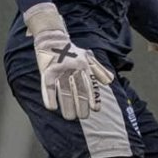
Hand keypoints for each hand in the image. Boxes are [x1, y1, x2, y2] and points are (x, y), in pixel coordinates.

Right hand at [24, 3, 114, 120]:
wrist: (53, 40)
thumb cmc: (73, 51)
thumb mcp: (88, 58)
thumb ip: (99, 70)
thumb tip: (110, 81)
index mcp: (84, 66)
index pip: (90, 84)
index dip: (93, 97)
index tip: (96, 109)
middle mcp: (73, 69)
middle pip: (78, 90)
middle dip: (81, 104)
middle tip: (83, 117)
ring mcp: (60, 71)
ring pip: (64, 91)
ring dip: (67, 105)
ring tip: (70, 117)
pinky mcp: (47, 72)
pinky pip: (49, 86)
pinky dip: (49, 97)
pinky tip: (52, 108)